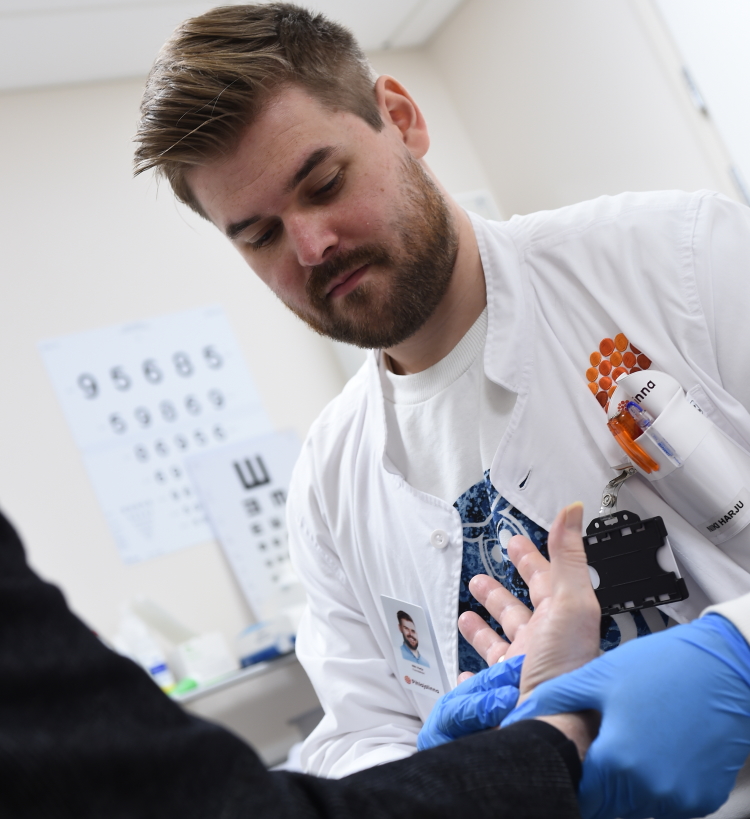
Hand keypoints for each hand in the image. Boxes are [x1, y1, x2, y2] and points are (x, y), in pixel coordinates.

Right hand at [419, 503, 600, 751]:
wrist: (547, 727)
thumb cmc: (564, 669)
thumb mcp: (571, 603)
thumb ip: (568, 556)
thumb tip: (573, 510)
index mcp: (560, 622)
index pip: (544, 582)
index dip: (530, 558)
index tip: (515, 540)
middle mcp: (541, 646)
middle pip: (517, 611)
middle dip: (498, 592)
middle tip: (482, 576)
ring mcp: (519, 671)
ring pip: (497, 643)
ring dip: (482, 627)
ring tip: (466, 614)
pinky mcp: (499, 694)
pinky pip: (482, 681)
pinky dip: (473, 672)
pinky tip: (466, 669)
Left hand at [505, 613, 749, 818]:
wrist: (725, 667)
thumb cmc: (662, 668)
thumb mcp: (599, 677)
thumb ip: (558, 698)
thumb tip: (525, 712)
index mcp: (618, 762)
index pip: (582, 794)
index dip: (570, 780)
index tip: (566, 768)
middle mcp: (651, 790)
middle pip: (609, 805)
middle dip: (595, 787)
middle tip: (591, 759)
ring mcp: (681, 797)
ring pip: (638, 808)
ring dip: (624, 791)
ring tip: (619, 755)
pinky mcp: (703, 796)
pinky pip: (667, 804)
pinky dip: (654, 790)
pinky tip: (649, 758)